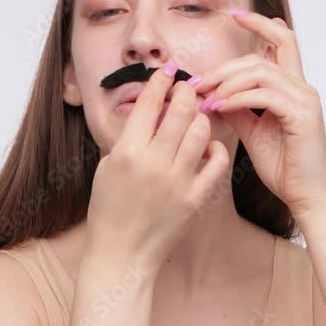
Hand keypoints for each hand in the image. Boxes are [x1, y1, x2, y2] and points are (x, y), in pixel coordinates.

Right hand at [85, 60, 230, 270]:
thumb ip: (129, 136)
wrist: (122, 254)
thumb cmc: (109, 210)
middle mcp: (155, 164)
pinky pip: (217, 162)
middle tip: (187, 87)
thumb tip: (148, 107)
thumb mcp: (108, 166)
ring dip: (200, 117)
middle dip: (186, 91)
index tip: (167, 70)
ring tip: (196, 116)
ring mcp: (178, 182)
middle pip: (181, 110)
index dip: (160, 80)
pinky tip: (206, 147)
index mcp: (128, 152)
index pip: (149, 103)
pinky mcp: (196, 198)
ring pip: (202, 131)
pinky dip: (214, 149)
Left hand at [191, 9, 325, 213]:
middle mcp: (303, 88)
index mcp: (294, 88)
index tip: (234, 14)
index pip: (282, 41)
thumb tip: (212, 93)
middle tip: (199, 81)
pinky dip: (238, 98)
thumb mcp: (253, 131)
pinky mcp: (303, 115)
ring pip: (261, 72)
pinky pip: (265, 94)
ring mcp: (305, 99)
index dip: (260, 23)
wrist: (306, 196)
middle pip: (263, 56)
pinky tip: (220, 107)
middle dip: (226, 65)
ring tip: (206, 97)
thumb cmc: (284, 168)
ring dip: (228, 82)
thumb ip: (238, 108)